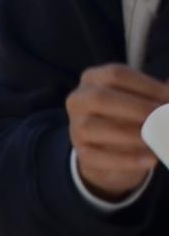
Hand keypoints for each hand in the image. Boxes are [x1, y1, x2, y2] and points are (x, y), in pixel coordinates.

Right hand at [65, 63, 168, 199]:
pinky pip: (100, 157)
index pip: (116, 74)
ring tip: (159, 140)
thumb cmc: (129, 118)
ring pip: (93, 127)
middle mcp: (78, 100)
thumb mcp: (140, 101)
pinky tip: (151, 160)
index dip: (147, 86)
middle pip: (101, 97)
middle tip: (165, 119)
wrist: (110, 151)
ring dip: (132, 134)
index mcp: (93, 79)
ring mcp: (76, 127)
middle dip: (138, 109)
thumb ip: (157, 96)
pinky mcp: (82, 153)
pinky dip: (128, 160)